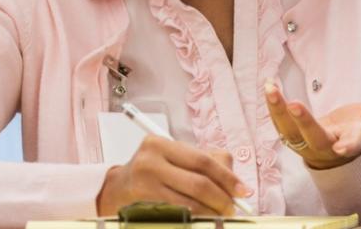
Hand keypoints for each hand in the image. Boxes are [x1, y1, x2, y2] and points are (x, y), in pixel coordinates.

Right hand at [96, 135, 252, 215]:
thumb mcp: (175, 158)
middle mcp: (151, 159)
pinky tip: (203, 217)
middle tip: (233, 208)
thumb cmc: (154, 171)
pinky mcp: (142, 202)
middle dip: (222, 198)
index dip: (227, 178)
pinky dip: (196, 217)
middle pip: (199, 182)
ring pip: (190, 202)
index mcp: (161, 143)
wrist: (117, 188)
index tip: (243, 191)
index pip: (203, 161)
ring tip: (221, 214)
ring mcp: (144, 181)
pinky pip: (178, 212)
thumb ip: (206, 162)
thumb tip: (235, 183)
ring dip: (211, 212)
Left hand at [263, 80, 360, 169]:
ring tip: (272, 89)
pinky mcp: (292, 134)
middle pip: (315, 137)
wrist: (337, 146)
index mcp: (352, 141)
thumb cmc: (360, 128)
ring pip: (290, 130)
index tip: (342, 148)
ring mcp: (307, 142)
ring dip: (279, 111)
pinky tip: (268, 85)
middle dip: (305, 122)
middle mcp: (328, 145)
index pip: (352, 144)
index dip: (348, 145)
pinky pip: (279, 122)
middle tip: (295, 105)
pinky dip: (272, 105)